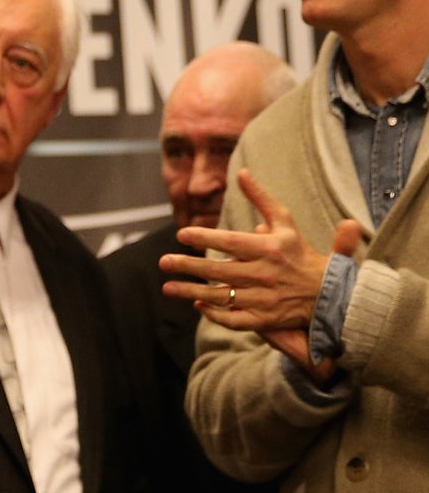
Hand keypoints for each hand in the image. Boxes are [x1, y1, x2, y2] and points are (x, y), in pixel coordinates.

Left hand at [160, 174, 364, 361]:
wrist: (329, 292)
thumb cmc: (300, 253)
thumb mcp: (285, 222)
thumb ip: (262, 198)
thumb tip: (242, 173)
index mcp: (269, 249)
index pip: (231, 243)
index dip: (205, 239)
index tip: (181, 234)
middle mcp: (264, 274)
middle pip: (219, 271)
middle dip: (188, 266)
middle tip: (163, 262)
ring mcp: (263, 299)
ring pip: (221, 296)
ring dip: (191, 292)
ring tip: (167, 287)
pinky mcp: (264, 319)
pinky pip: (234, 319)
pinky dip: (215, 315)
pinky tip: (198, 306)